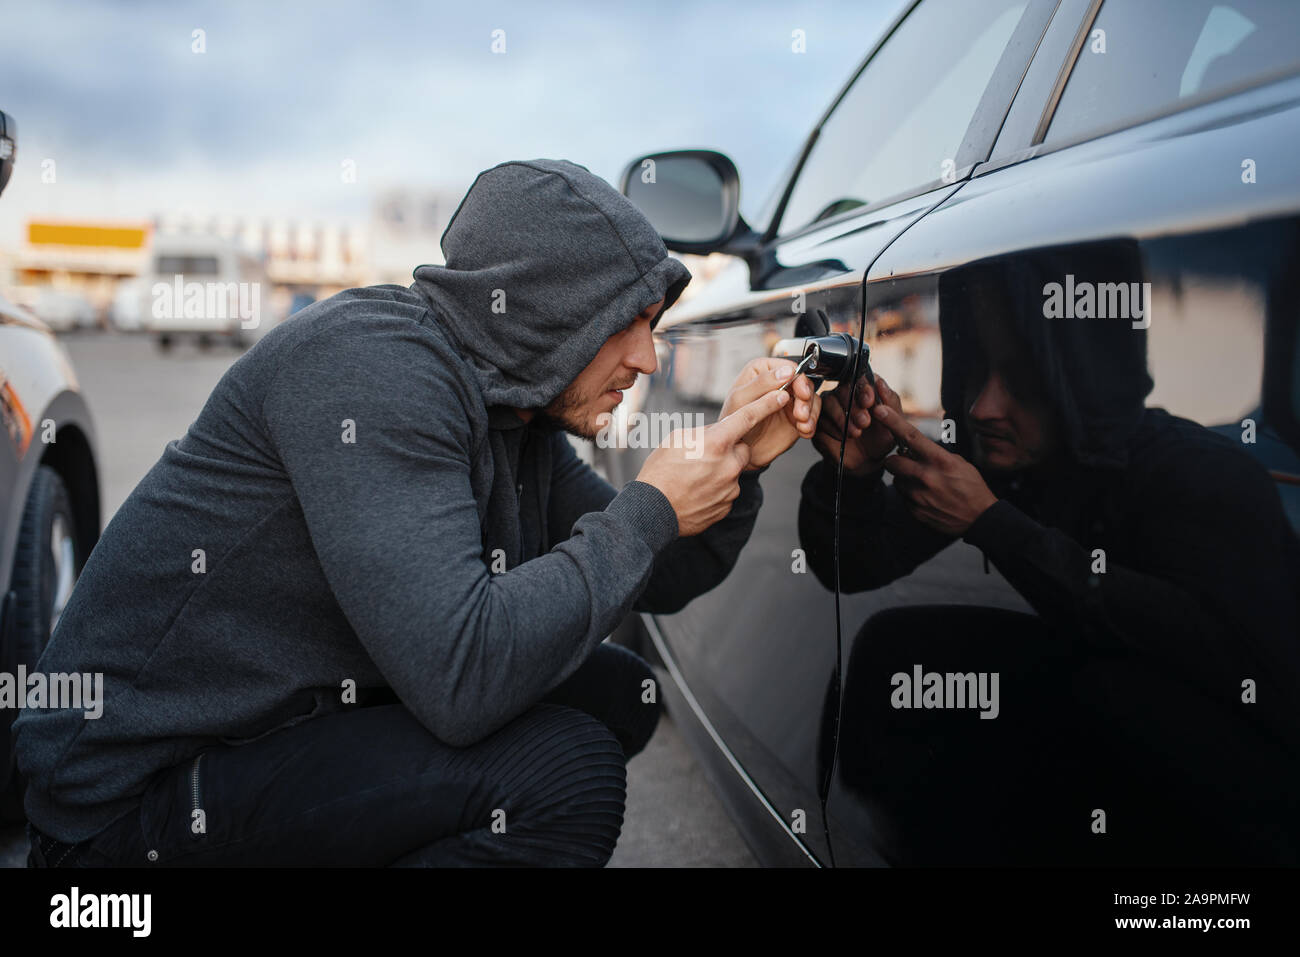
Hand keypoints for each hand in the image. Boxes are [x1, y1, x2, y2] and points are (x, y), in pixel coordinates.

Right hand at [637, 387, 790, 536]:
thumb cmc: (659, 471)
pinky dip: (716, 490)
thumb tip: (718, 434)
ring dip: (720, 472)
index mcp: (717, 443)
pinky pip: (727, 492)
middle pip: (742, 449)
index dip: (767, 403)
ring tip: (694, 478)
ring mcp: (730, 489)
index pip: (749, 417)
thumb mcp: (677, 439)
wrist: (651, 511)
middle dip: (730, 450)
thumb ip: (704, 433)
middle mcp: (729, 465)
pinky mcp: (727, 506)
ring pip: (733, 472)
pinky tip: (696, 492)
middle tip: (705, 456)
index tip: (783, 393)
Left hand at [718, 358, 819, 470]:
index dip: (799, 380)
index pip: (789, 367)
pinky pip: (812, 415)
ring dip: (810, 412)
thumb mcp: (741, 399)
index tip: (801, 393)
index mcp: (763, 371)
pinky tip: (803, 431)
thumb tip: (786, 371)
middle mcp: (778, 382)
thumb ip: (763, 383)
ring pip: (811, 398)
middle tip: (801, 414)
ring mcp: (788, 399)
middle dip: (806, 399)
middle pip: (804, 382)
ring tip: (802, 424)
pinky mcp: (796, 416)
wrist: (738, 449)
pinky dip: (811, 424)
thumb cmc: (732, 421)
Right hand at [812, 374, 903, 476]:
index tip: (869, 402)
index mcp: (864, 390)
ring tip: (855, 433)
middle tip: (864, 422)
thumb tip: (880, 382)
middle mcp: (845, 394)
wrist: (868, 461)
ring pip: (829, 401)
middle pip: (842, 389)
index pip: (860, 379)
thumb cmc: (881, 439)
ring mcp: (830, 407)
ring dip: (842, 417)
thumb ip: (891, 402)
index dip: (863, 389)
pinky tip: (842, 437)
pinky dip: (832, 428)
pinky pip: (819, 419)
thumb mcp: (893, 422)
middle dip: (853, 406)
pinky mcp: (820, 421)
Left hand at [871, 402, 996, 535]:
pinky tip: (927, 497)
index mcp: (940, 461)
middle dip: (895, 460)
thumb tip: (912, 448)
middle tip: (906, 463)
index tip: (879, 409)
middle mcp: (926, 477)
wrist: (980, 519)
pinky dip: (910, 494)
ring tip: (923, 483)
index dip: (892, 422)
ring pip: (896, 480)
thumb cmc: (971, 487)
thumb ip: (934, 454)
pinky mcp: (915, 511)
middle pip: (891, 461)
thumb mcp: (958, 464)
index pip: (911, 436)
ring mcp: (918, 496)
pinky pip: (902, 496)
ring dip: (904, 478)